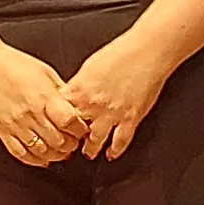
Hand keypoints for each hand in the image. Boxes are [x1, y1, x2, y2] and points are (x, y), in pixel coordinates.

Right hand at [0, 44, 82, 165]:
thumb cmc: (14, 65)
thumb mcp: (45, 72)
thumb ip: (61, 91)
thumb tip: (76, 105)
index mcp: (44, 96)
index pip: (69, 121)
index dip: (79, 129)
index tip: (81, 128)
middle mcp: (30, 113)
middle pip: (59, 141)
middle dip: (71, 144)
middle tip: (73, 141)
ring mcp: (16, 125)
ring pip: (42, 151)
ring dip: (55, 154)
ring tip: (60, 149)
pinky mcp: (3, 131)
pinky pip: (20, 154)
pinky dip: (34, 160)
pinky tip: (42, 157)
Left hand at [62, 31, 177, 162]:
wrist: (147, 50)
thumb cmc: (121, 51)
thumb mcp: (89, 65)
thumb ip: (79, 84)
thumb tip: (71, 93)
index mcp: (80, 89)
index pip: (59, 113)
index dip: (56, 123)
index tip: (56, 128)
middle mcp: (93, 105)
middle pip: (74, 131)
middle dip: (70, 139)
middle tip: (68, 145)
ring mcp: (112, 114)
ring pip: (95, 141)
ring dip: (90, 149)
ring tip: (88, 153)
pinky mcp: (131, 118)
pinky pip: (120, 141)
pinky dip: (115, 150)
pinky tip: (112, 154)